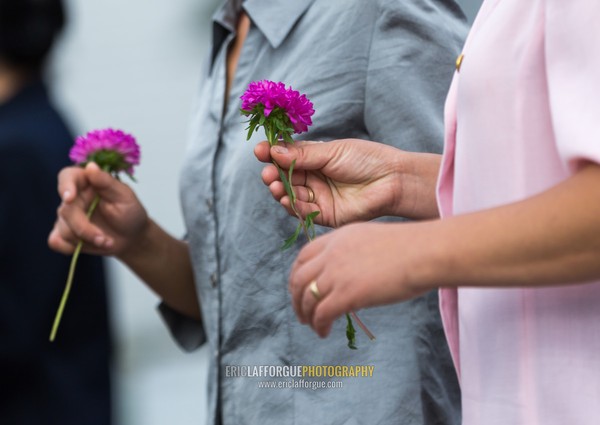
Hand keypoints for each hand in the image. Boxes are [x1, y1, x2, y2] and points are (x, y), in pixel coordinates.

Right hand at [48, 162, 149, 257]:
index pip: (68, 176)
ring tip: (107, 242)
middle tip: (104, 239)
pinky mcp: (65, 234)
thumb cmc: (130, 212)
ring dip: (86, 240)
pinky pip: (56, 241)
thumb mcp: (125, 196)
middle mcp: (74, 198)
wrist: (132, 237)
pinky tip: (87, 246)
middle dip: (85, 228)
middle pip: (65, 211)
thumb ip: (107, 182)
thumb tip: (91, 166)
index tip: (69, 198)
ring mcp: (67, 217)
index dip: (65, 186)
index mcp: (87, 182)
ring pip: (63, 229)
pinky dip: (70, 248)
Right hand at [255, 139, 411, 227]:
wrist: (392, 180)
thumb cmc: (366, 159)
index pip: (287, 157)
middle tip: (267, 174)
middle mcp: (314, 178)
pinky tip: (286, 199)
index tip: (259, 151)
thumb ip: (302, 154)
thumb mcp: (331, 152)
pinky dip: (292, 206)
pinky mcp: (325, 215)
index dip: (272, 155)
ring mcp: (318, 197)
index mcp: (315, 159)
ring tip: (275, 186)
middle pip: (285, 178)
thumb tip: (273, 150)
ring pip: (290, 195)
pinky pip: (303, 212)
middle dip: (273, 176)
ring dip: (280, 191)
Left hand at [288, 221, 432, 336]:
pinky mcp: (347, 294)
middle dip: (296, 297)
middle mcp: (332, 254)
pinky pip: (321, 314)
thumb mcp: (372, 239)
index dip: (297, 274)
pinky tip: (324, 332)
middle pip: (298, 278)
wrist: (424, 253)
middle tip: (302, 311)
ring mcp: (337, 273)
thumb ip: (354, 252)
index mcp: (338, 238)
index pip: (304, 256)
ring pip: (307, 298)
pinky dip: (318, 325)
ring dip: (305, 314)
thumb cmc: (411, 248)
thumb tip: (352, 273)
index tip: (300, 287)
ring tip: (312, 325)